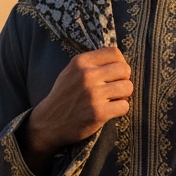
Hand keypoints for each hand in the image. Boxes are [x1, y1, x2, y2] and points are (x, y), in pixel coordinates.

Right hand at [22, 47, 131, 173]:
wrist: (48, 123)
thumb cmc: (64, 97)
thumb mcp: (71, 72)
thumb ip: (91, 64)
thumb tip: (119, 60)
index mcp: (80, 62)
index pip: (114, 53)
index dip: (120, 63)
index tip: (114, 74)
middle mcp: (87, 75)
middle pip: (125, 70)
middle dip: (124, 80)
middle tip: (114, 89)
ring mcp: (93, 94)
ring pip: (127, 87)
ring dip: (123, 96)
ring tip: (112, 100)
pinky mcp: (98, 112)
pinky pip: (124, 106)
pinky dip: (120, 110)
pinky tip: (109, 111)